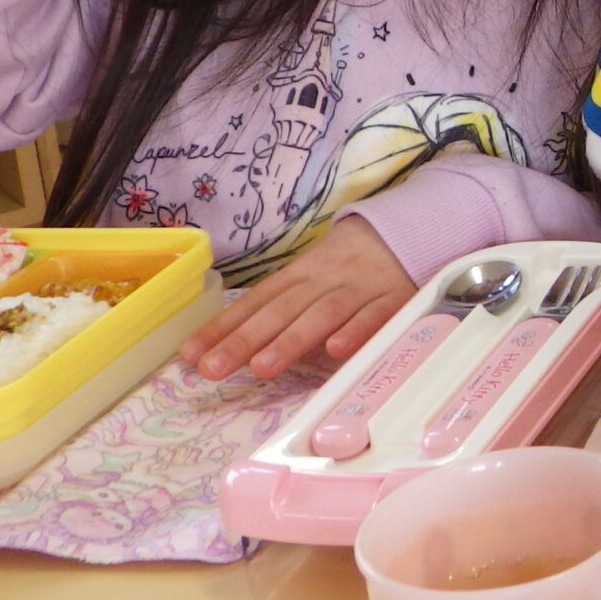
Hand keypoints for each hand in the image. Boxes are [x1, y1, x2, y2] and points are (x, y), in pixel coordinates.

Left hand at [179, 215, 414, 379]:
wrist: (409, 231)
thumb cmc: (349, 266)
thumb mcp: (311, 278)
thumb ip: (281, 309)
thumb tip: (233, 347)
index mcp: (300, 274)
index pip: (256, 301)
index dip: (223, 327)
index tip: (191, 355)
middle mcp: (323, 280)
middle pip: (281, 309)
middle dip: (246, 339)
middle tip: (214, 368)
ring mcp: (358, 289)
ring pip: (322, 313)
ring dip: (292, 340)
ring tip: (263, 367)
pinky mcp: (394, 299)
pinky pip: (374, 316)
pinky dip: (356, 331)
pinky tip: (336, 351)